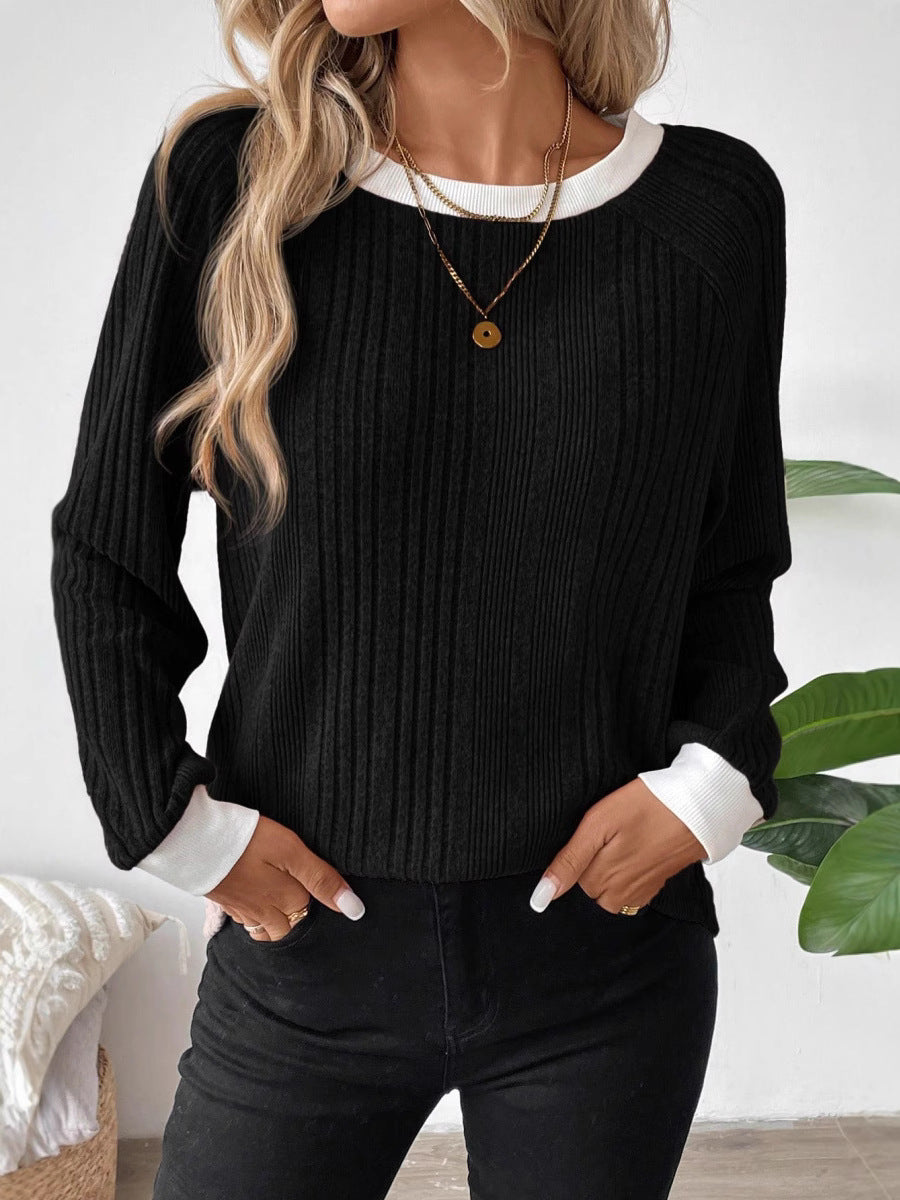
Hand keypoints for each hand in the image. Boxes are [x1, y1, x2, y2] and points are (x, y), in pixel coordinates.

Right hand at [205, 815, 364, 940]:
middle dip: (297, 917)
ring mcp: (242, 911)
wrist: (192, 839)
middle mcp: (265, 914)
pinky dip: (254, 916)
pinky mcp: (224, 903)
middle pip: (289, 928)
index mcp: (286, 902)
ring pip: (266, 929)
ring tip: (281, 902)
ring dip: (276, 921)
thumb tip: (354, 910)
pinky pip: (245, 920)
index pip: (311, 911)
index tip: (317, 883)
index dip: (317, 897)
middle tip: (300, 892)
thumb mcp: (292, 853)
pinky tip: (254, 898)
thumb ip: (322, 879)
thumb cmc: (244, 840)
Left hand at [531, 779, 707, 913]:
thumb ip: (568, 862)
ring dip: (608, 871)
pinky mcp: (655, 887)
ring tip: (621, 840)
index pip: (568, 881)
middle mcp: (619, 895)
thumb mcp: (598, 825)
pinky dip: (626, 873)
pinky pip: (627, 890)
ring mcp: (639, 893)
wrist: (699, 807)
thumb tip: (539, 900)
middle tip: (607, 835)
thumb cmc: (647, 807)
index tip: (590, 836)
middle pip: (587, 887)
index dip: (575, 855)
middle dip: (589, 865)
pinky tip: (635, 849)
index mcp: (601, 880)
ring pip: (607, 891)